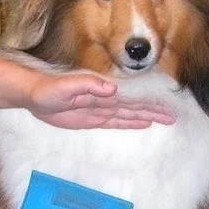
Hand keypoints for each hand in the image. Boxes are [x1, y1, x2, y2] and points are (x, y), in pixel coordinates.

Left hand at [26, 72, 174, 128]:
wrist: (34, 96)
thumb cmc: (48, 88)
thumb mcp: (67, 85)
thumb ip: (89, 85)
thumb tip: (112, 89)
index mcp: (102, 90)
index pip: (131, 97)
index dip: (148, 101)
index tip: (166, 105)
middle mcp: (105, 99)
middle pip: (135, 106)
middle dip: (154, 110)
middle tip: (173, 116)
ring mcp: (100, 109)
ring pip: (128, 114)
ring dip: (146, 116)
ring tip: (165, 119)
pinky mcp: (92, 119)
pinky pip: (115, 121)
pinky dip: (130, 122)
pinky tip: (143, 123)